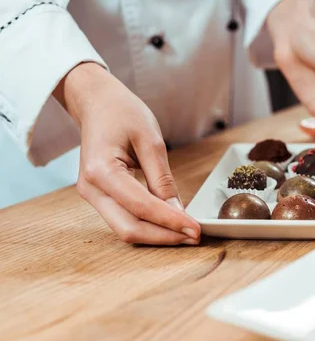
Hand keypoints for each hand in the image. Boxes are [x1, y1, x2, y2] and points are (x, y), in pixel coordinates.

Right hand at [54, 63, 200, 244]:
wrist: (97, 103)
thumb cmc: (123, 113)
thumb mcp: (151, 140)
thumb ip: (163, 179)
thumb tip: (178, 211)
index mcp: (101, 170)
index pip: (141, 206)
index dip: (170, 221)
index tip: (196, 230)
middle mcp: (91, 188)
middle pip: (129, 228)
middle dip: (164, 236)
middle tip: (195, 237)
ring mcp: (91, 195)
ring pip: (125, 229)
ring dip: (157, 235)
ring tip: (186, 233)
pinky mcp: (99, 197)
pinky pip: (123, 219)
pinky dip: (148, 225)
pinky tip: (170, 223)